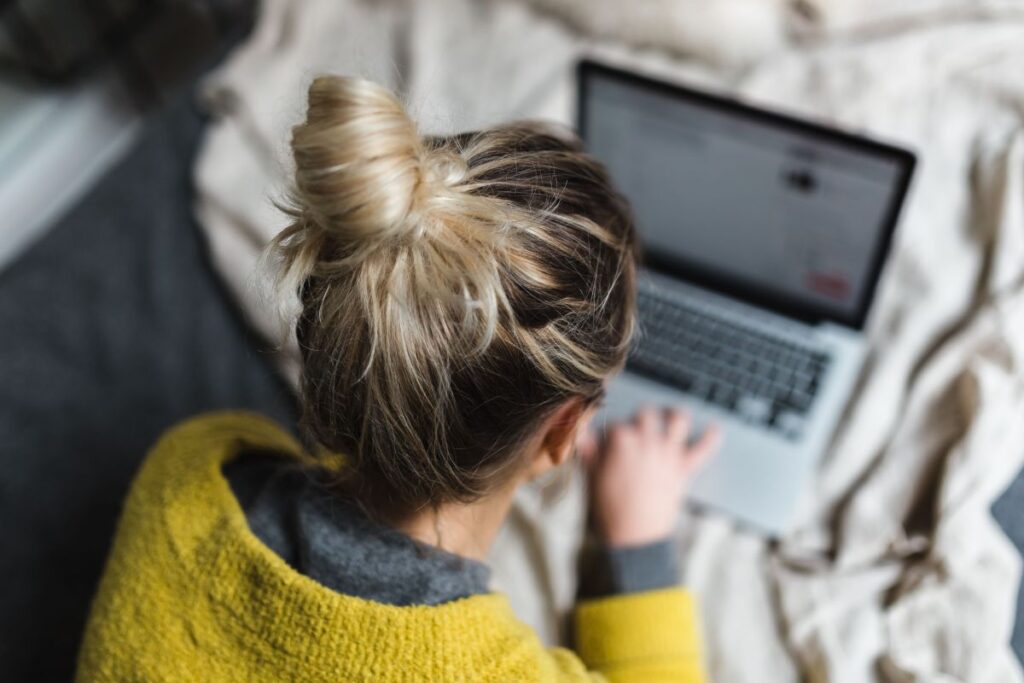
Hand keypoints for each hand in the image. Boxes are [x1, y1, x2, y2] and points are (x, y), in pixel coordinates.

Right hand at [578, 406, 720, 546]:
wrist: (635, 536)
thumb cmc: (611, 510)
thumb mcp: (592, 479)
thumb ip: (590, 453)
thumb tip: (584, 435)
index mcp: (622, 442)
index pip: (616, 425)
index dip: (612, 433)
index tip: (609, 443)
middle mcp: (648, 442)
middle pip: (646, 414)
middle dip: (640, 417)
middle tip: (636, 427)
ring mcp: (668, 454)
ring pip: (677, 421)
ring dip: (674, 415)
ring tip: (670, 414)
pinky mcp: (683, 469)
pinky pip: (702, 450)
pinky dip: (710, 439)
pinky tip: (715, 429)